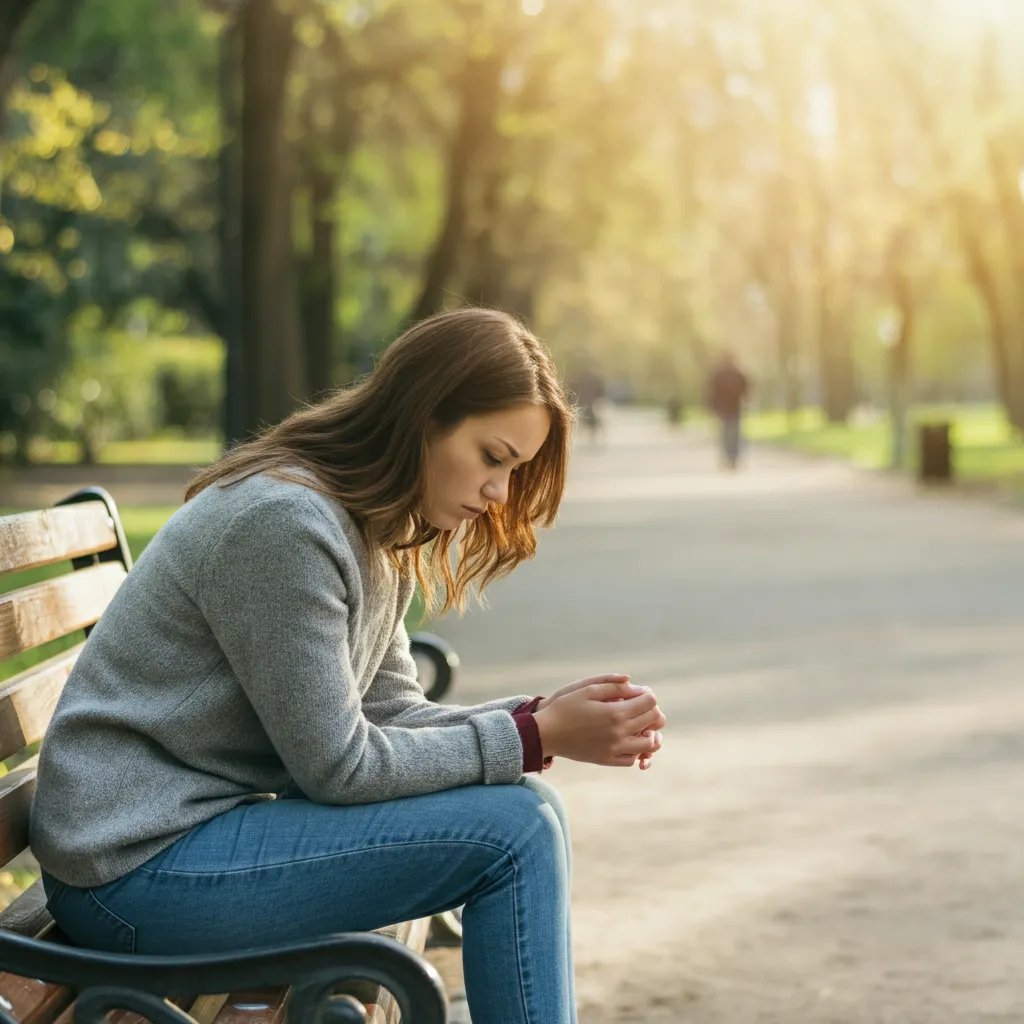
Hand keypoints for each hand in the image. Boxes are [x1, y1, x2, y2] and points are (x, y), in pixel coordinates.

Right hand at [534, 680, 666, 766]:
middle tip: (636, 705)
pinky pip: (632, 758)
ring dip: (648, 731)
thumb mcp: (587, 689)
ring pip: (649, 744)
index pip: (650, 702)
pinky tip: (626, 738)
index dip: (646, 694)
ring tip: (637, 724)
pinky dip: (636, 749)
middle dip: (650, 710)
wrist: (546, 733)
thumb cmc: (565, 707)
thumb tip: (634, 684)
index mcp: (616, 713)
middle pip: (653, 720)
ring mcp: (615, 749)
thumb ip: (613, 685)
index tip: (637, 692)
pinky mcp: (607, 760)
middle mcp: (620, 733)